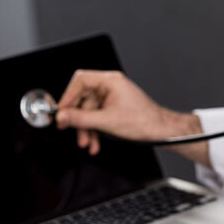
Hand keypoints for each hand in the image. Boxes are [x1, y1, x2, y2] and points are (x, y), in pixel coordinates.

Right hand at [56, 70, 204, 159]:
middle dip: (79, 119)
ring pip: (90, 111)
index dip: (68, 96)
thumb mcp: (107, 121)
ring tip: (88, 143)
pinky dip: (95, 129)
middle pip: (83, 99)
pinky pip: (98, 116)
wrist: (161, 131)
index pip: (80, 81)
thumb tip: (62, 115)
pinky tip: (95, 142)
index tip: (62, 111)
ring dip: (87, 129)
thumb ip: (81, 118)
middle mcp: (111, 86)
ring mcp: (113, 96)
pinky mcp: (115, 107)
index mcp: (110, 81)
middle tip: (73, 131)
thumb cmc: (144, 121)